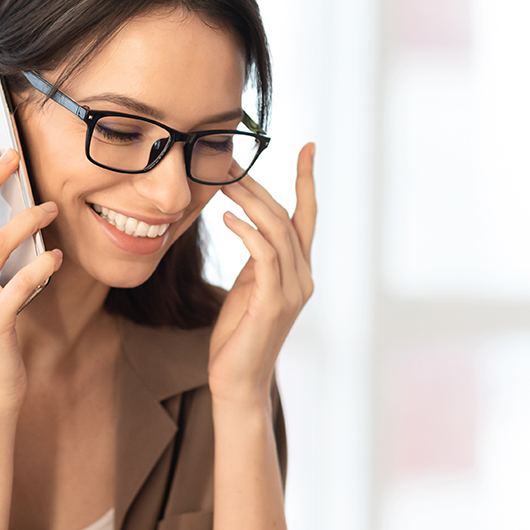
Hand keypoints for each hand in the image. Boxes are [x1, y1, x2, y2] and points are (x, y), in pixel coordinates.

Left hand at [208, 143, 317, 408]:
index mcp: (299, 270)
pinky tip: (226, 216)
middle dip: (258, 184)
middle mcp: (304, 276)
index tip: (307, 146)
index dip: (307, 180)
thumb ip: (257, 260)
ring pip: (277, 231)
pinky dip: (246, 232)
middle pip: (286, 216)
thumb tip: (250, 227)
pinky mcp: (273, 302)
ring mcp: (292, 290)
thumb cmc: (239, 336)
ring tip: (222, 179)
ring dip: (249, 200)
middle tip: (229, 159)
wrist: (238, 382)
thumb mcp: (249, 288)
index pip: (306, 216)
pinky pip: (264, 256)